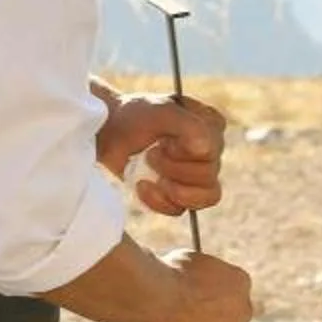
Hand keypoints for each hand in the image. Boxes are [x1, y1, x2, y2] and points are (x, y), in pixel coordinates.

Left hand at [95, 87, 227, 214]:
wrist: (108, 133)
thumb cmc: (134, 118)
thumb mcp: (159, 112)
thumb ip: (188, 126)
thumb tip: (205, 151)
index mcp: (211, 125)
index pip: (213, 151)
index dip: (185, 153)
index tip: (163, 140)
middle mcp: (210, 151)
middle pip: (208, 176)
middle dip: (173, 168)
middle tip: (150, 154)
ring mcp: (197, 175)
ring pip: (203, 197)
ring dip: (170, 187)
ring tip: (148, 171)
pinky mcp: (180, 195)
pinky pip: (181, 210)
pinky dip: (158, 201)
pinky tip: (142, 185)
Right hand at [155, 247, 254, 321]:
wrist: (158, 294)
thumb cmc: (165, 273)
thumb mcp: (187, 265)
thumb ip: (198, 279)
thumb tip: (190, 286)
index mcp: (240, 281)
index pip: (232, 297)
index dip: (212, 301)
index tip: (194, 303)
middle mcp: (245, 307)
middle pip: (231, 320)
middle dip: (213, 321)